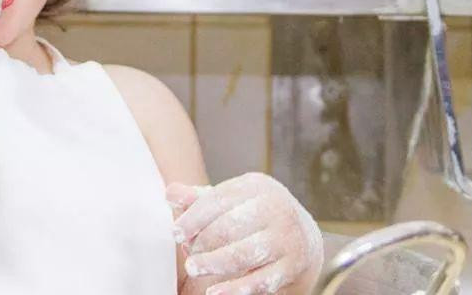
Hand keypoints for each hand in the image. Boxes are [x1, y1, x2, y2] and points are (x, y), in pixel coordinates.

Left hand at [168, 173, 323, 294]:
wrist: (302, 237)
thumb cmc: (254, 215)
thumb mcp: (230, 200)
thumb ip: (199, 198)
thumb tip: (169, 193)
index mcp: (257, 187)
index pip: (218, 200)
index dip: (194, 217)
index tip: (176, 233)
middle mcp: (276, 208)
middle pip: (230, 226)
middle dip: (203, 242)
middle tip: (187, 256)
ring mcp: (286, 238)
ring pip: (244, 254)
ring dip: (214, 263)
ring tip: (194, 268)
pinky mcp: (292, 266)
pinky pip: (260, 281)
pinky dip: (236, 289)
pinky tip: (215, 292)